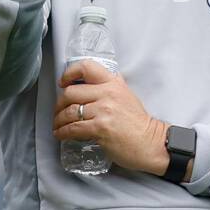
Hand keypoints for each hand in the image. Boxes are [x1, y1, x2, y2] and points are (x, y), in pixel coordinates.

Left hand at [52, 60, 168, 174]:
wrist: (151, 143)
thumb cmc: (138, 124)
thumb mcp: (126, 96)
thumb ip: (109, 88)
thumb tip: (88, 87)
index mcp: (114, 83)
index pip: (86, 67)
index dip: (69, 73)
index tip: (63, 82)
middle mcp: (108, 93)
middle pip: (71, 92)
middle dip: (59, 104)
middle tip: (58, 111)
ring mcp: (104, 110)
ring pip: (69, 111)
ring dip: (58, 120)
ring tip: (58, 125)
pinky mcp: (100, 128)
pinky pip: (73, 128)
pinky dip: (63, 132)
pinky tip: (61, 134)